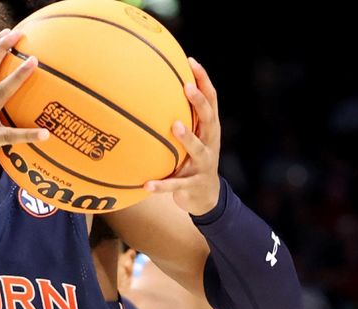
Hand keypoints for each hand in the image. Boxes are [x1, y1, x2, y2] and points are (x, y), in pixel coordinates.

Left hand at [144, 59, 221, 214]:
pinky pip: (175, 184)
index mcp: (209, 130)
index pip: (211, 101)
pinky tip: (146, 185)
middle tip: (187, 88)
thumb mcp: (192, 140)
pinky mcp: (192, 185)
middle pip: (209, 119)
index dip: (203, 81)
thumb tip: (151, 94)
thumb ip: (181, 119)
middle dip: (199, 102)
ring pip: (197, 149)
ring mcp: (203, 164)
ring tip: (175, 127)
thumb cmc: (193, 161)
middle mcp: (209, 143)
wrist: (206, 197)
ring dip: (187, 137)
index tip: (191, 62)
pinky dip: (161, 185)